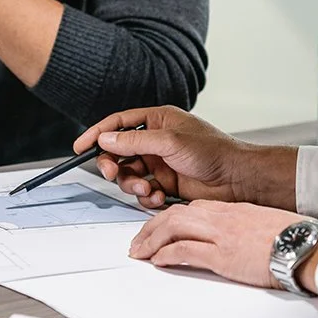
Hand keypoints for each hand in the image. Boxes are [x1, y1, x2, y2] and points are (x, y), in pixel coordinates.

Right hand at [73, 105, 283, 208]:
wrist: (237, 180)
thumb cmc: (213, 152)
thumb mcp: (170, 141)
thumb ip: (134, 141)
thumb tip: (106, 139)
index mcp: (157, 121)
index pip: (118, 124)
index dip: (98, 134)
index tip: (80, 146)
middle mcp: (156, 141)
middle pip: (119, 152)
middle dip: (113, 165)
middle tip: (112, 173)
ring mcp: (160, 163)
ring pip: (129, 174)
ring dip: (132, 184)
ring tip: (146, 188)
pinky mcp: (165, 183)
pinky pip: (143, 191)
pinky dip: (146, 196)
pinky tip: (158, 196)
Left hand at [129, 201, 317, 288]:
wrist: (308, 246)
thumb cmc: (293, 238)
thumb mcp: (262, 226)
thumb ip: (241, 228)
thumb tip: (232, 239)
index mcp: (232, 210)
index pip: (189, 209)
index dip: (167, 219)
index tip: (157, 228)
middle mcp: (222, 217)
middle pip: (174, 215)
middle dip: (150, 229)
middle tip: (138, 242)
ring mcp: (221, 235)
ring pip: (173, 228)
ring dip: (151, 241)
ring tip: (139, 252)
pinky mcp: (223, 255)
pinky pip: (185, 250)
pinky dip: (167, 254)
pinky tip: (158, 260)